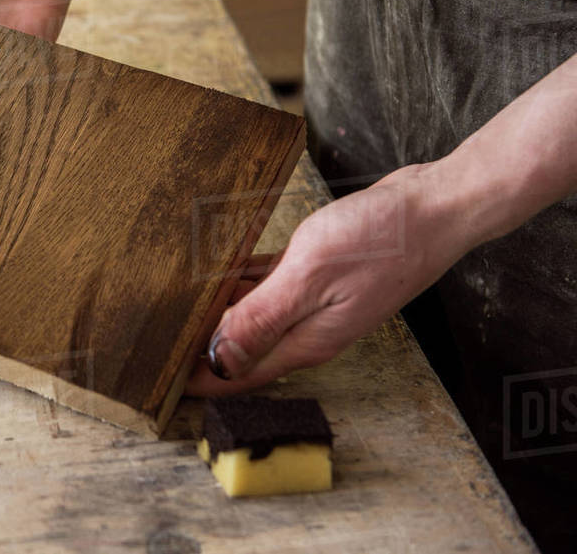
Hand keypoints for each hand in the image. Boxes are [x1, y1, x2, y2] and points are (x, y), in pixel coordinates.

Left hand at [185, 163, 473, 394]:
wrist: (433, 209)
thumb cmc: (380, 240)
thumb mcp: (309, 276)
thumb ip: (263, 317)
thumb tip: (220, 358)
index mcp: (304, 340)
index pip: (238, 373)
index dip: (198, 378)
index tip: (157, 377)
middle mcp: (307, 329)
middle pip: (240, 347)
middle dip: (199, 346)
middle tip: (154, 335)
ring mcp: (314, 302)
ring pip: (252, 314)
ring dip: (217, 311)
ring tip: (172, 302)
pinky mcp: (319, 275)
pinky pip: (269, 284)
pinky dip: (242, 280)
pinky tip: (217, 269)